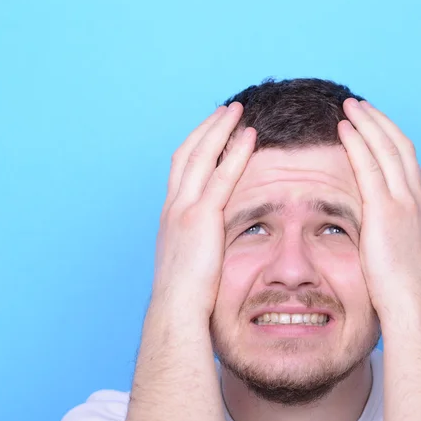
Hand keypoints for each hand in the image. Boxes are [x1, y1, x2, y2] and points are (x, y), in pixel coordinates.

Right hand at [150, 103, 255, 325]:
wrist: (176, 309)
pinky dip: (236, 153)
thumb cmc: (186, 295)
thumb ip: (201, 243)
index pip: (182, 169)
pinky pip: (222, 177)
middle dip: (206, 128)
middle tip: (224, 110)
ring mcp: (185, 209)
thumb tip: (215, 243)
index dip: (197, 146)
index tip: (212, 131)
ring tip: (236, 111)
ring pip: (201, 156)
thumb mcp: (191, 260)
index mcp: (171, 216)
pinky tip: (249, 136)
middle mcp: (173, 206)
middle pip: (188, 153)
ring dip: (219, 129)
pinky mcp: (201, 218)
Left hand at [338, 98, 420, 314]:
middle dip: (380, 122)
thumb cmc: (404, 290)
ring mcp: (404, 203)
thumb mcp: (403, 256)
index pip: (407, 164)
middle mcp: (416, 200)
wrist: (412, 304)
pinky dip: (357, 143)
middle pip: (400, 147)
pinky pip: (369, 167)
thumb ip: (394, 238)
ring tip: (351, 107)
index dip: (391, 140)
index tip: (376, 127)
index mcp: (420, 210)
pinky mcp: (385, 211)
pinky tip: (344, 128)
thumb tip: (382, 240)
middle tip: (362, 106)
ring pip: (387, 149)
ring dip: (368, 123)